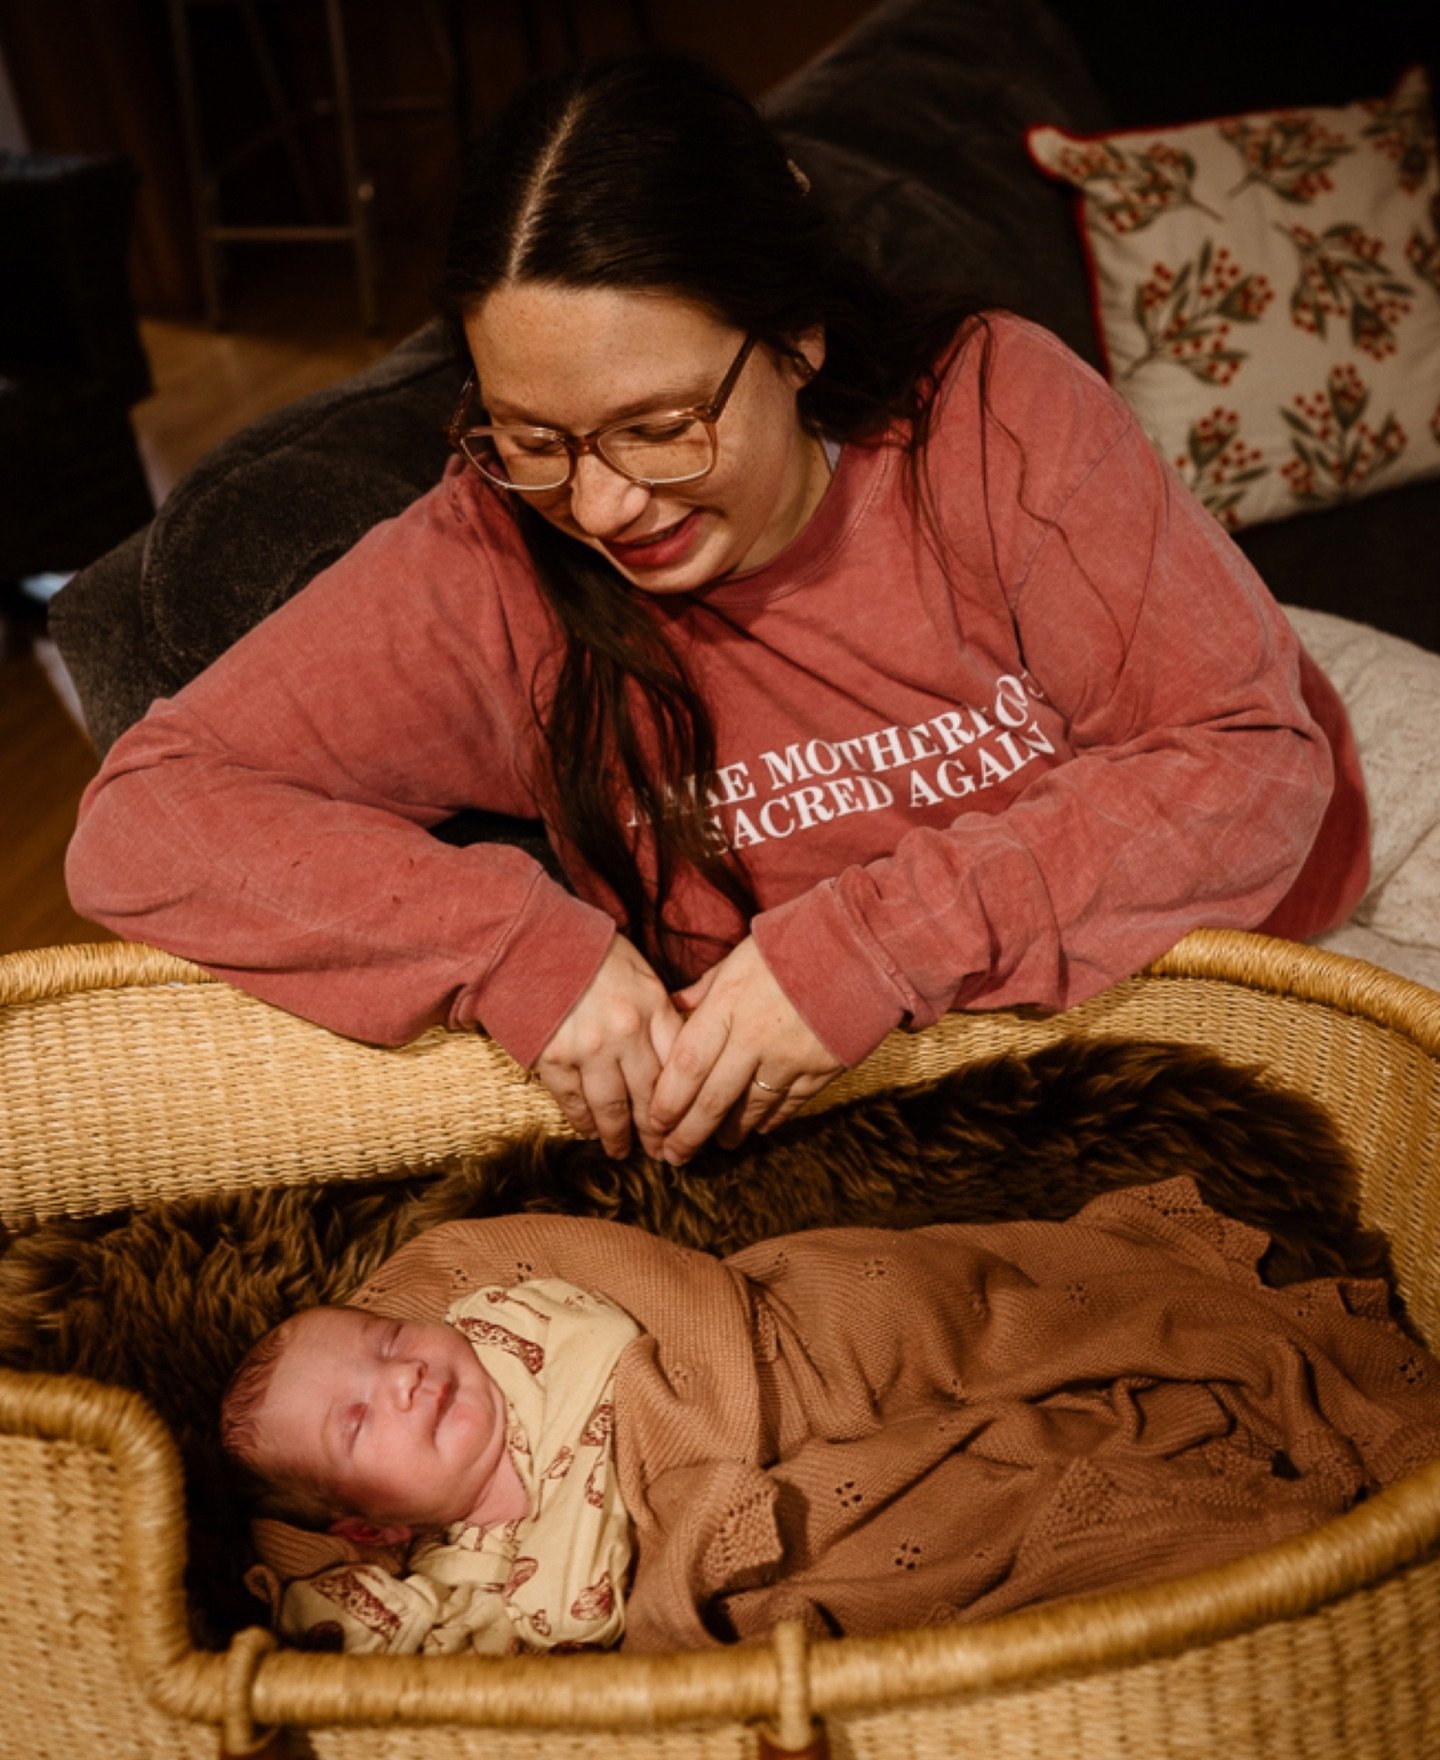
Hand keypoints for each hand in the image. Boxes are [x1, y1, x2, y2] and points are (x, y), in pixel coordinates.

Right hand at [532, 934, 683, 1157]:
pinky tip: (589, 1131)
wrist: (530, 940)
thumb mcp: (639, 972)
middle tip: (661, 1153)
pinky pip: (572, 1101)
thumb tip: (681, 1050)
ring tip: (620, 1150)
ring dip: (618, 1135)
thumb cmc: (589, 952)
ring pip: (611, 1107)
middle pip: (649, 1095)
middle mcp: (625, 1032)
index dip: (684, 1103)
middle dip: (656, 1131)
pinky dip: (582, 1121)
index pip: (678, 1066)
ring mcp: (587, 1048)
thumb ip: (659, 1011)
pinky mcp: (552, 1058)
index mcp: (651, 1006)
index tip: (688, 1124)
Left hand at [650, 936, 842, 1164]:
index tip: (653, 1123)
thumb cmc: (792, 944)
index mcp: (728, 1006)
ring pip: (751, 1109)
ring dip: (729, 1132)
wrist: (860, 945)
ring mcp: (790, 1057)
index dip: (667, 1101)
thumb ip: (705, 989)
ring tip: (716, 1144)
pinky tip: (757, 1128)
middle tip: (673, 1156)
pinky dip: (770, 1120)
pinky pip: (789, 1105)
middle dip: (688, 1134)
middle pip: (713, 1099)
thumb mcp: (738, 958)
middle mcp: (754, 1037)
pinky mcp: (821, 1069)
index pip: (687, 1065)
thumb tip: (674, 1007)